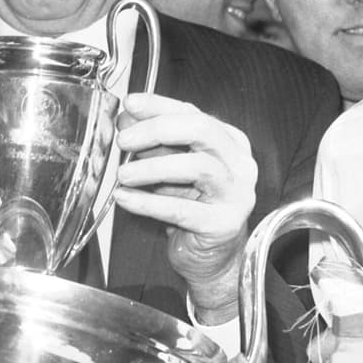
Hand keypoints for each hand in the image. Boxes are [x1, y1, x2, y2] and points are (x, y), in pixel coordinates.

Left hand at [113, 92, 255, 322]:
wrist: (212, 258)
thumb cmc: (193, 207)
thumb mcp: (170, 167)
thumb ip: (152, 142)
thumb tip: (126, 117)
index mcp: (230, 142)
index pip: (193, 112)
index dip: (159, 105)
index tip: (130, 103)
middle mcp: (239, 163)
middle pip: (202, 130)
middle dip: (158, 129)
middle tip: (125, 140)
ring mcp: (236, 193)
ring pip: (197, 167)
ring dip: (153, 167)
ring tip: (123, 173)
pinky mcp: (224, 224)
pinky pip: (183, 209)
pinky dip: (149, 202)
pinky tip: (125, 198)